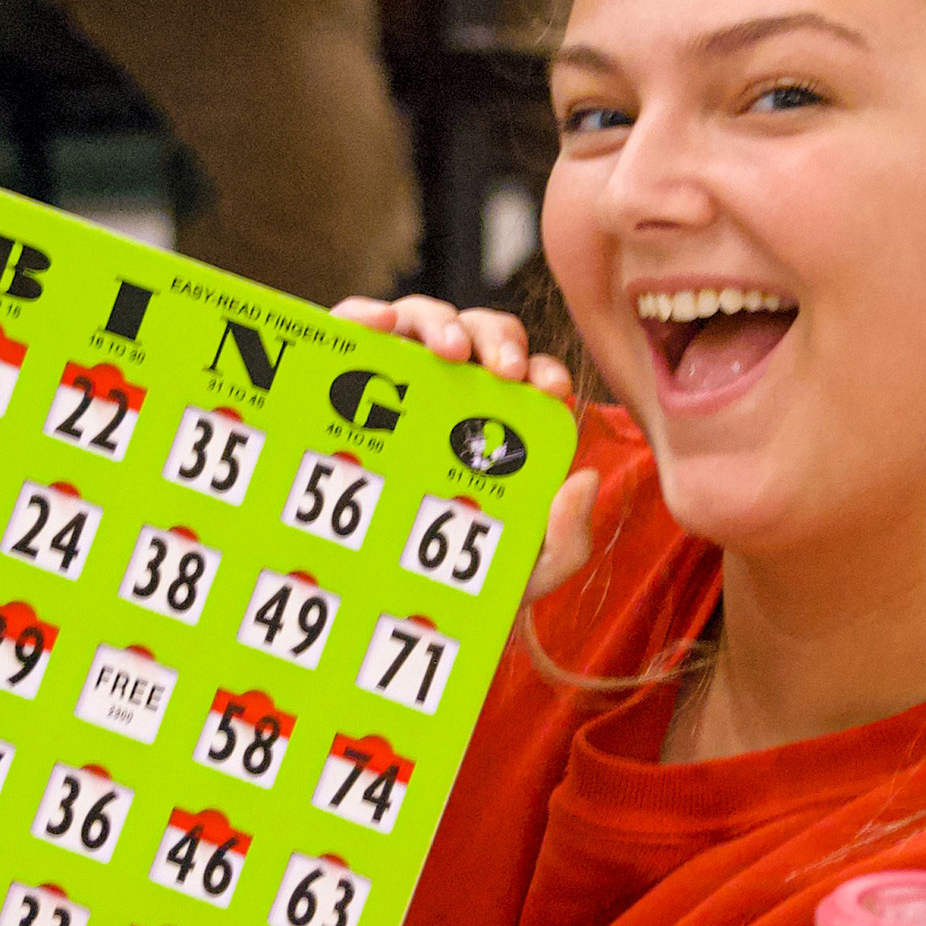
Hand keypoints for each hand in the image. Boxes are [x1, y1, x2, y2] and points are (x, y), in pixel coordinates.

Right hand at [332, 295, 598, 600]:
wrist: (376, 610)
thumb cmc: (455, 583)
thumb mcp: (522, 574)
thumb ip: (567, 542)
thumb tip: (584, 479)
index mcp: (500, 424)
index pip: (530, 378)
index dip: (544, 370)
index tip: (552, 389)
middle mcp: (453, 390)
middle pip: (482, 337)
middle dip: (500, 341)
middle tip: (506, 371)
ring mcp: (397, 380)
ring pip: (422, 322)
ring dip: (442, 323)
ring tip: (451, 351)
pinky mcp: (341, 378)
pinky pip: (352, 331)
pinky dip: (365, 315)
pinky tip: (380, 326)